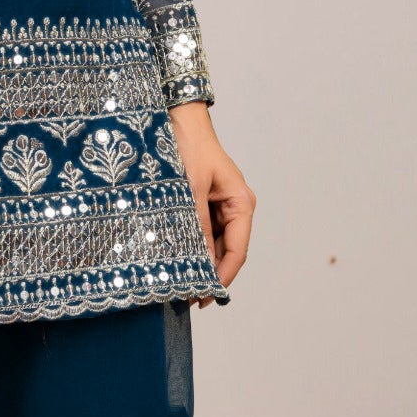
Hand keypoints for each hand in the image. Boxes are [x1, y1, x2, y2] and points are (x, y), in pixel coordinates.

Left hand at [167, 102, 253, 301]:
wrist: (176, 118)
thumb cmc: (188, 146)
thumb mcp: (190, 189)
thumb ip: (196, 226)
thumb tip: (199, 262)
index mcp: (241, 203)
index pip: (237, 250)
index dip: (223, 276)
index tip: (205, 296)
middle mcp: (235, 207)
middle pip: (226, 251)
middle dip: (209, 274)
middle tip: (188, 298)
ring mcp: (219, 206)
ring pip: (212, 244)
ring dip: (199, 262)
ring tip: (180, 283)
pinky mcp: (203, 203)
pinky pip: (200, 232)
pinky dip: (190, 246)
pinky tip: (176, 259)